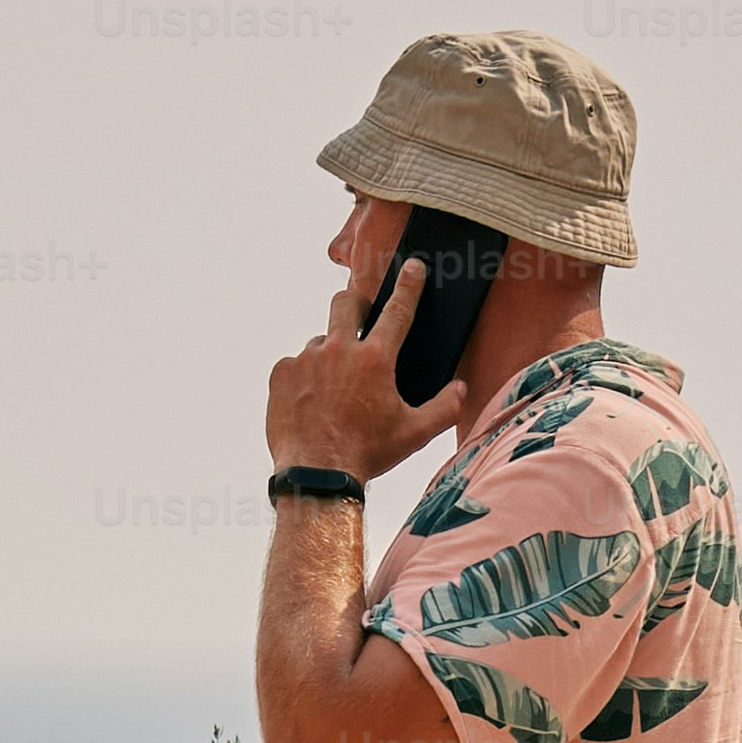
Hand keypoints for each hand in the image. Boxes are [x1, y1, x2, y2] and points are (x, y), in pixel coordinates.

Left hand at [264, 215, 473, 476]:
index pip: (398, 310)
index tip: (413, 267)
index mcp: (376, 359)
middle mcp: (339, 349)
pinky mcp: (281, 373)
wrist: (316, 475)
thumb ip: (444, 408)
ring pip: (319, 341)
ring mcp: (306, 359)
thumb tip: (460, 390)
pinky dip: (303, 379)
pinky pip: (294, 365)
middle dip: (355, 302)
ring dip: (328, 356)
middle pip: (346, 302)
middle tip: (359, 317)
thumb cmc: (367, 454)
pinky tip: (310, 403)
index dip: (409, 286)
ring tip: (332, 391)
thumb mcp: (415, 434)